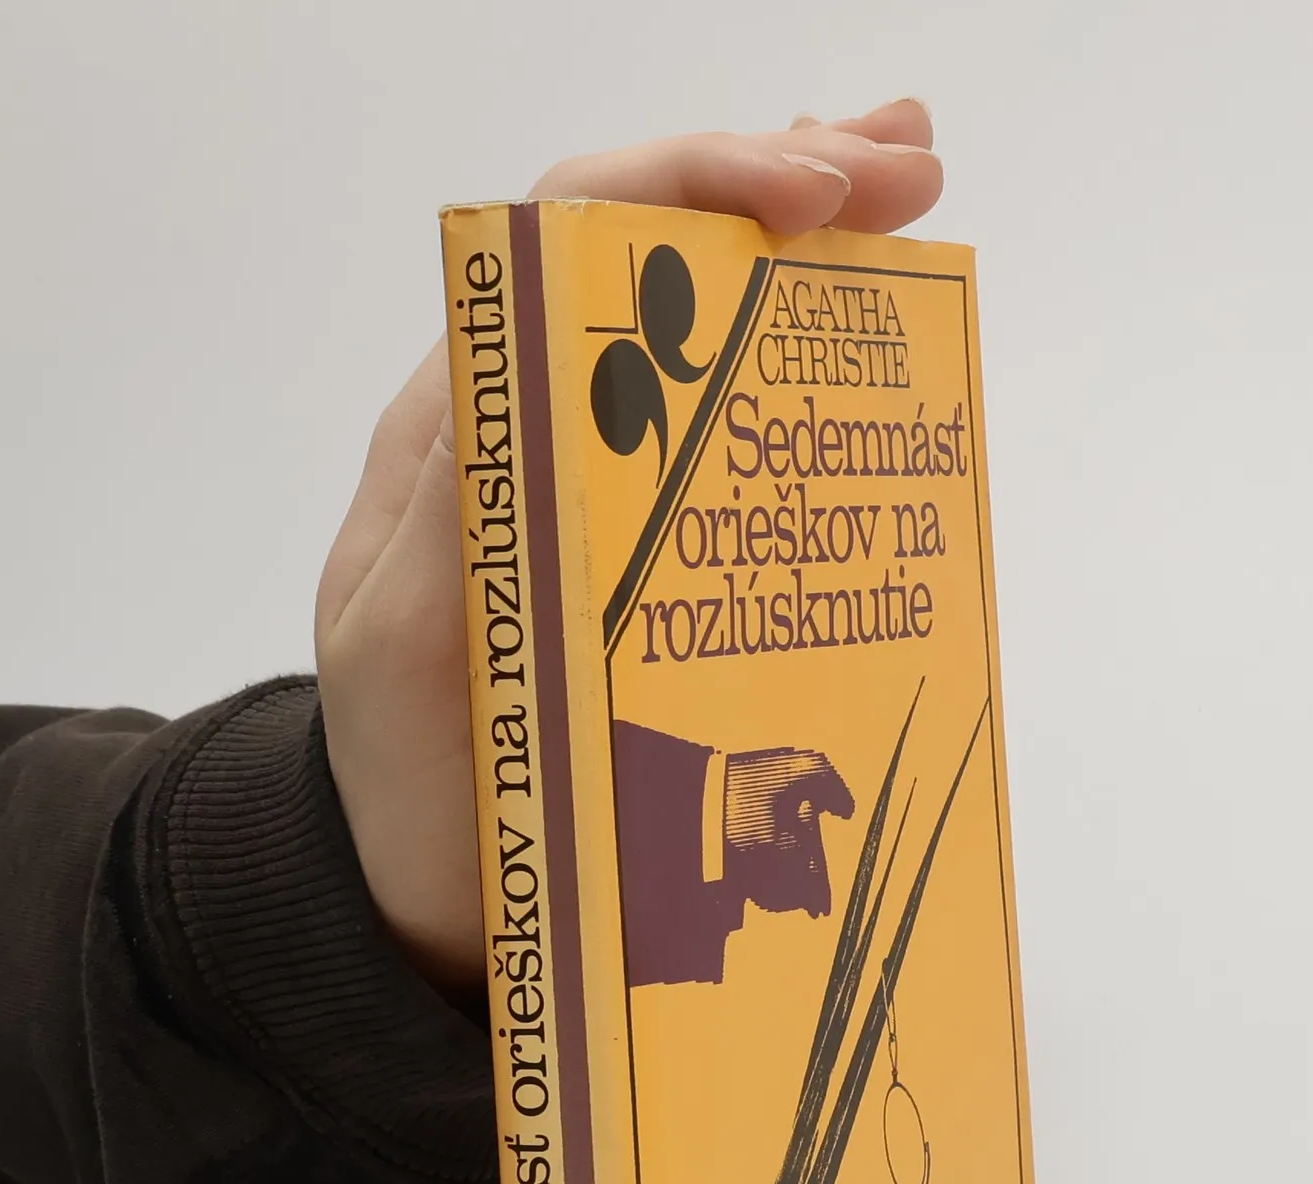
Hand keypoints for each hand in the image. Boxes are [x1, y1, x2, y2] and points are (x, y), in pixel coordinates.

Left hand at [312, 101, 942, 994]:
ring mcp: (603, 490)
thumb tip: (522, 368)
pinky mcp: (651, 559)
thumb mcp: (401, 647)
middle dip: (781, 183)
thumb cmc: (403, 776)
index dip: (694, 187)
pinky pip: (736, 441)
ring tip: (911, 193)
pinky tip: (877, 335)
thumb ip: (451, 515)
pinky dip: (809, 368)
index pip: (573, 242)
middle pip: (657, 257)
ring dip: (809, 246)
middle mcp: (537, 429)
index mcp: (470, 426)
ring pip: (706, 329)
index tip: (815, 194)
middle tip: (909, 166)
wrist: (421, 888)